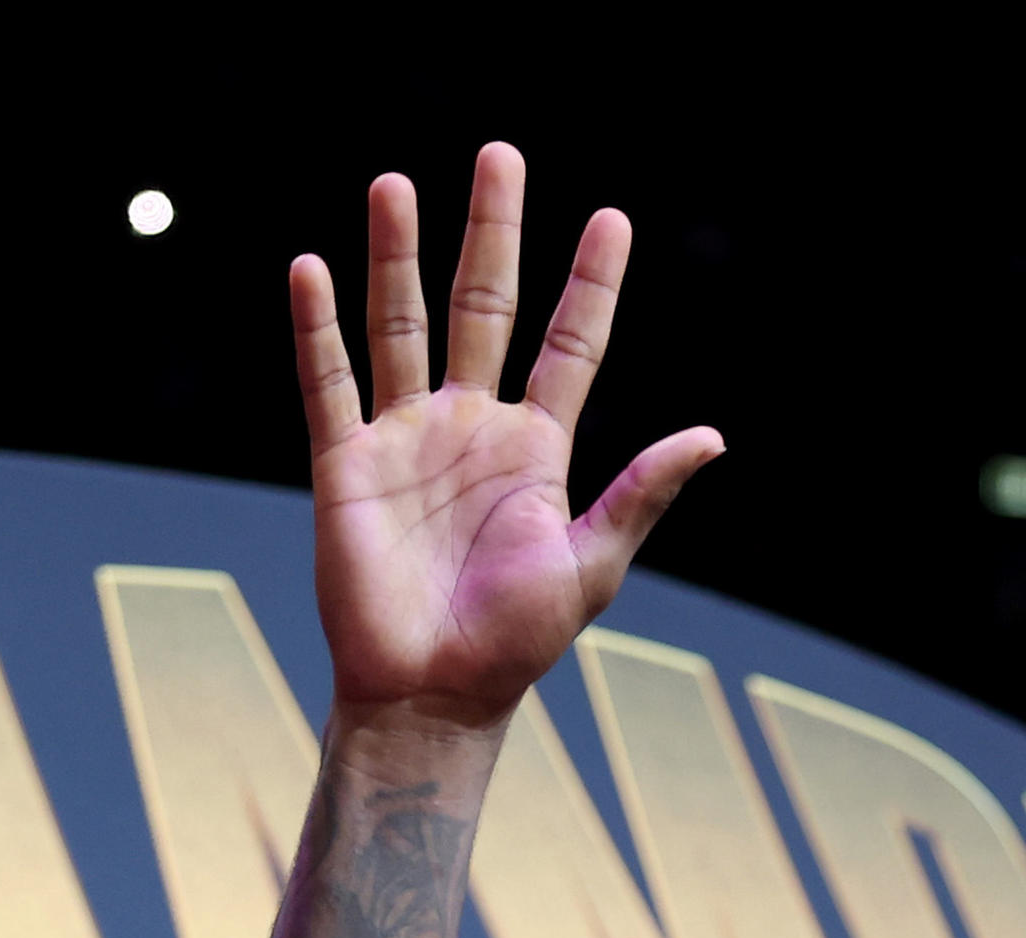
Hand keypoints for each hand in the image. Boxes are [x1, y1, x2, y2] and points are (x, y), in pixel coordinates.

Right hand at [294, 147, 720, 730]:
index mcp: (536, 448)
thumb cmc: (516, 643)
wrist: (431, 695)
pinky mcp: (346, 463)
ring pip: (400, 324)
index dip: (591, 284)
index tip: (612, 218)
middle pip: (481, 305)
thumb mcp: (591, 564)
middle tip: (500, 154)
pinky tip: (312, 267)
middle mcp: (470, 426)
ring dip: (396, 255)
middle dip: (491, 231)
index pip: (569, 343)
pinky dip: (316, 327)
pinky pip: (328, 382)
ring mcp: (406, 438)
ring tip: (396, 182)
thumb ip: (640, 493)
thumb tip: (713, 436)